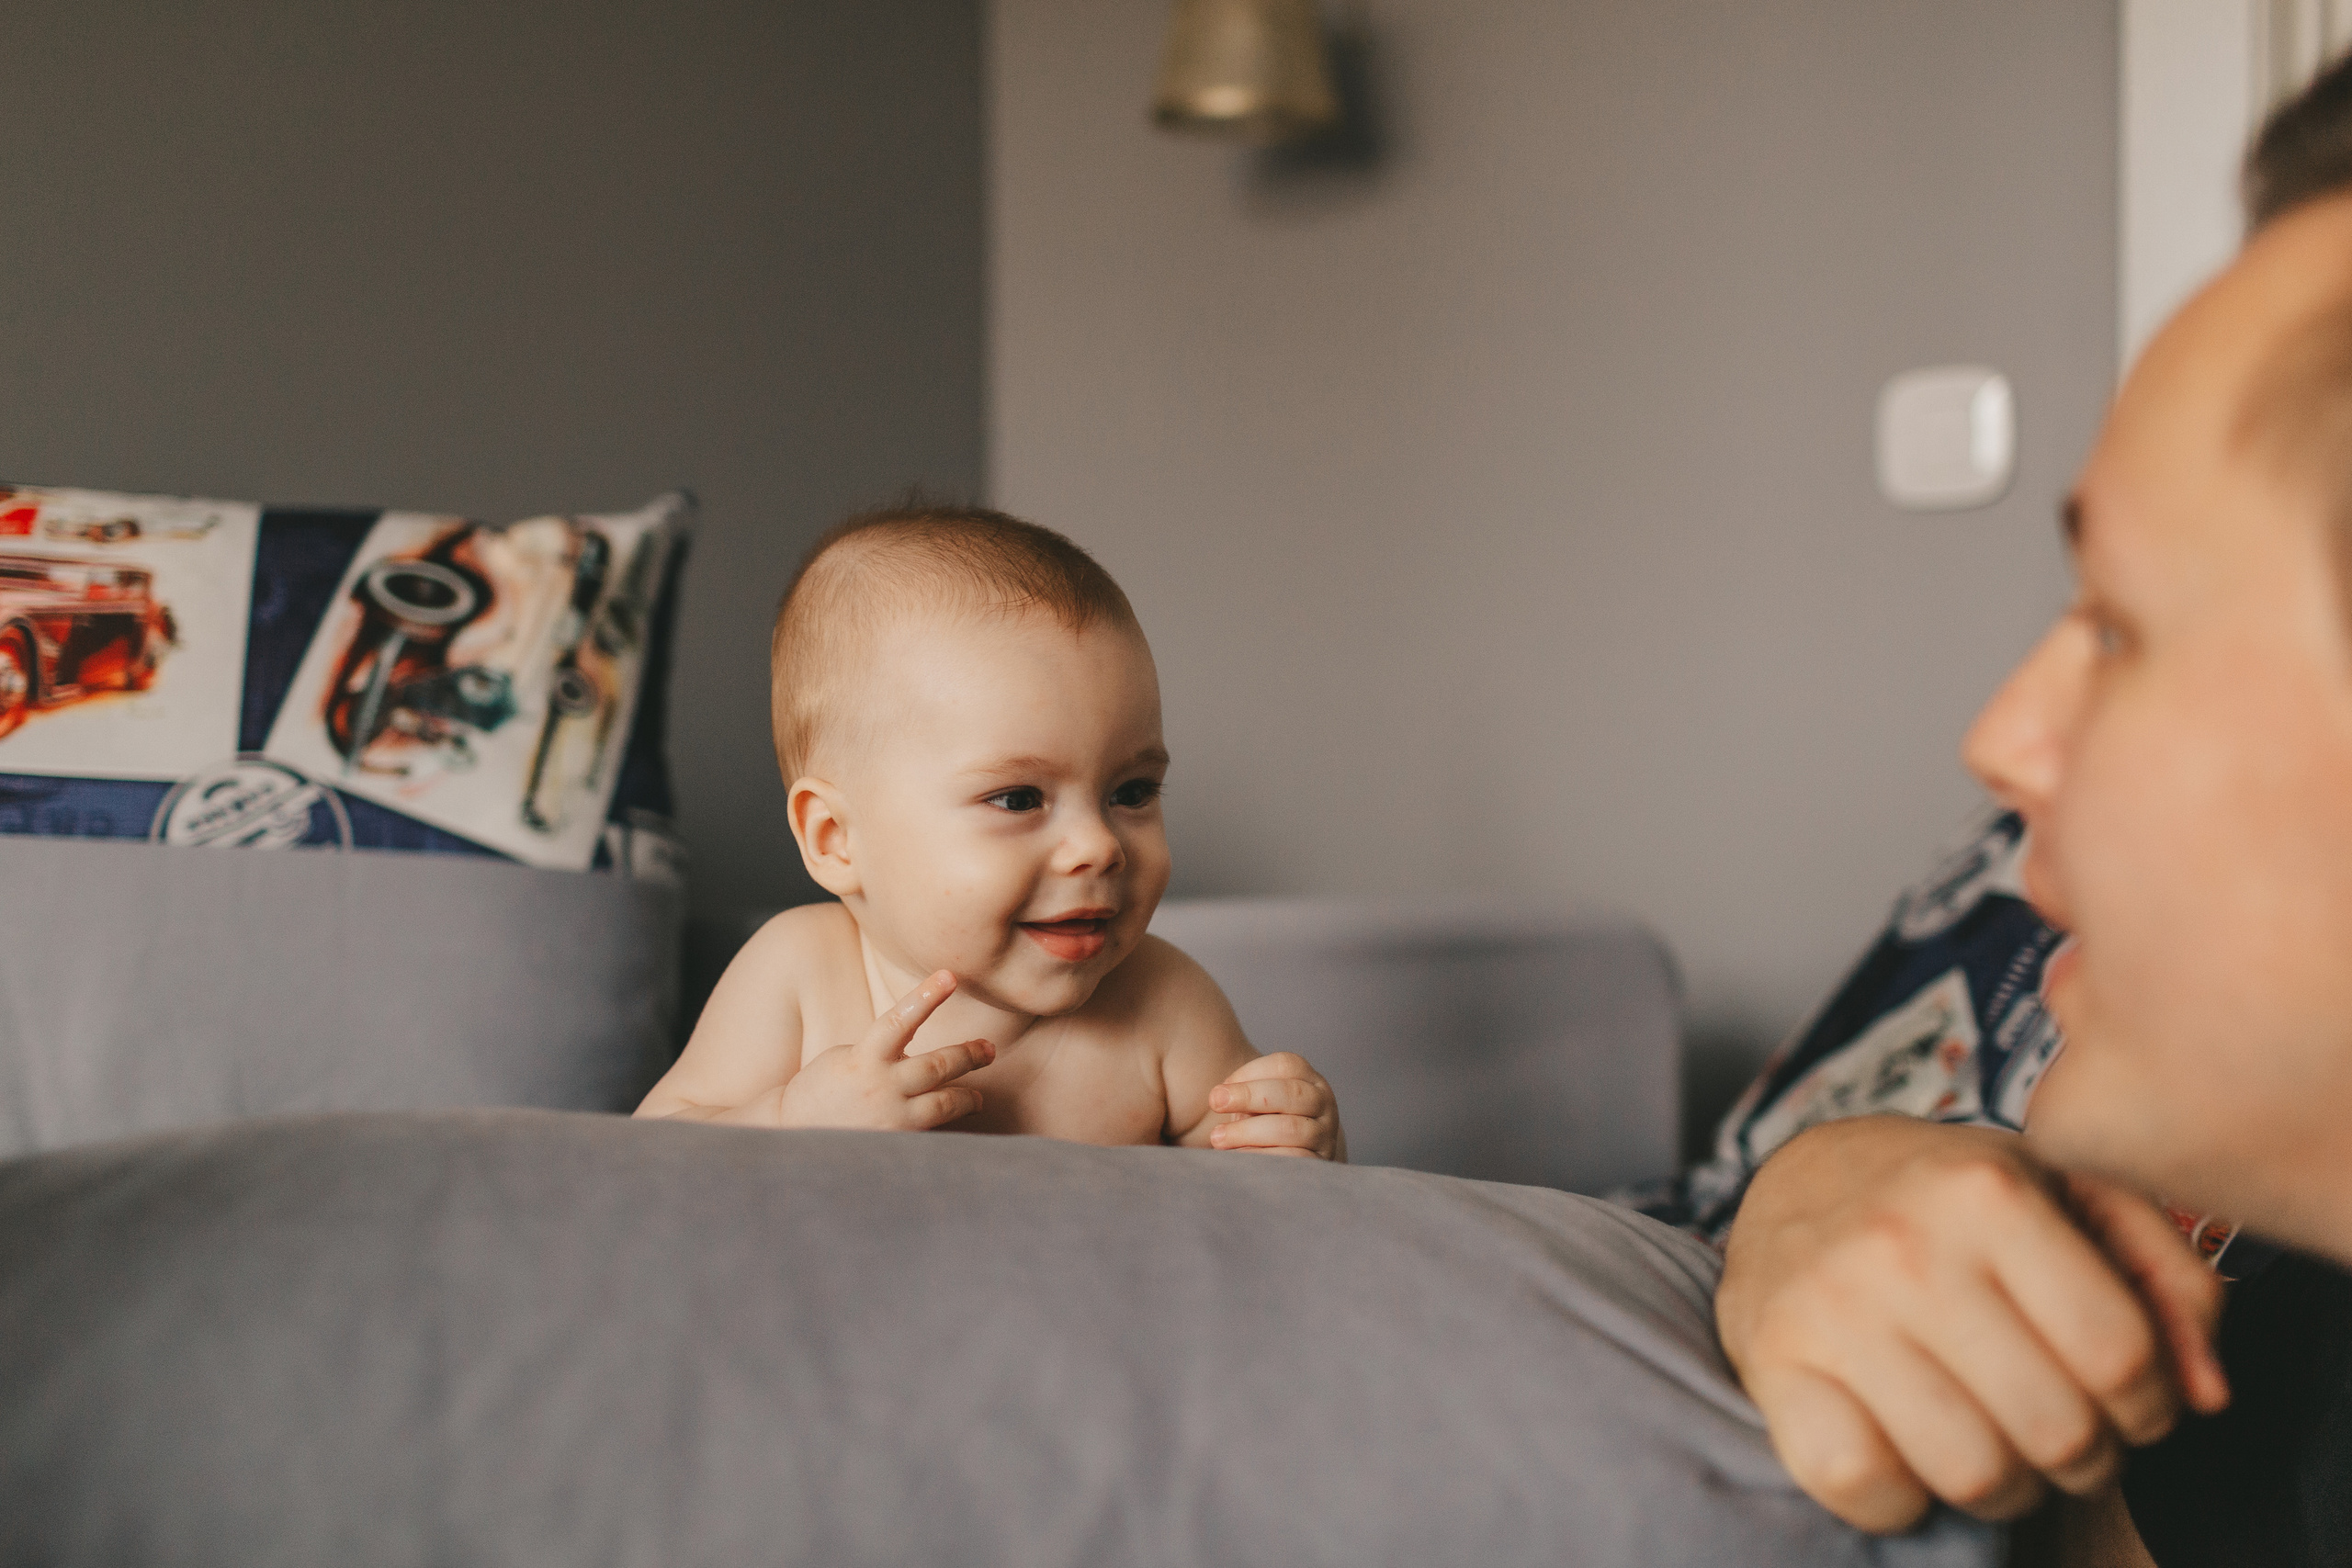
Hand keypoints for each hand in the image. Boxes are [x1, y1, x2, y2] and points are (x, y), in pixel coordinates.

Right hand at [774, 970, 995, 1131]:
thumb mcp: (845, 1057)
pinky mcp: (895, 1141)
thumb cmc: (822, 1089)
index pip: (900, 1020)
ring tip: (978, 1096)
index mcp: (863, 1058)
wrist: (792, 1134)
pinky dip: (946, 1123)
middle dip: (968, 1055)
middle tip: (988, 1050)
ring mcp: (890, 1117)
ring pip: (944, 1101)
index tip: (950, 975)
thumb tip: (916, 1050)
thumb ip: (881, 1051)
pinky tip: (954, 1123)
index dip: (926, 996)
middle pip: (938, 1065)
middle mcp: (881, 1086)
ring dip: (967, 1095)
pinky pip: (931, 1130)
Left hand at [1207, 1053, 1344, 1159]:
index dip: (1249, 1073)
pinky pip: (1291, 1159)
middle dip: (1247, 1095)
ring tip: (1218, 1138)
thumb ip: (1243, 1094)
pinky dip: (1260, 1156)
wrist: (1294, 1159)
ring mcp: (1325, 1134)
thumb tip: (1219, 1097)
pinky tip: (1238, 1156)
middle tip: (1214, 1102)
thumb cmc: (1266, 1122)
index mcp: (1309, 1079)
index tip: (1220, 1090)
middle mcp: (1323, 1102)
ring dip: (1247, 1132)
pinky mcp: (1319, 1163)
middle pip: (1290, 1092)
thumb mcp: (1258, 1102)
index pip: (1285, 1065)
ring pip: (1289, 1128)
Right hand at [1715, 1117, 2226, 1532]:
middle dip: (2082, 1455)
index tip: (2124, 1400)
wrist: (1797, 1183)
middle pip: (2055, 1429)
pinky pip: (1861, 1485)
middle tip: (2061, 1430)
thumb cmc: (1951, 1202)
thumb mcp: (2067, 1194)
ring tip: (1994, 1444)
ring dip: (2002, 1487)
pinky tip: (1906, 1452)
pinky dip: (1898, 1497)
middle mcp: (1903, 1245)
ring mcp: (1830, 1307)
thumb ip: (2164, 1276)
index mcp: (1987, 1192)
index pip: (2120, 1355)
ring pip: (1970, 1472)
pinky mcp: (1772, 1361)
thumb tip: (2206, 1392)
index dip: (2147, 1405)